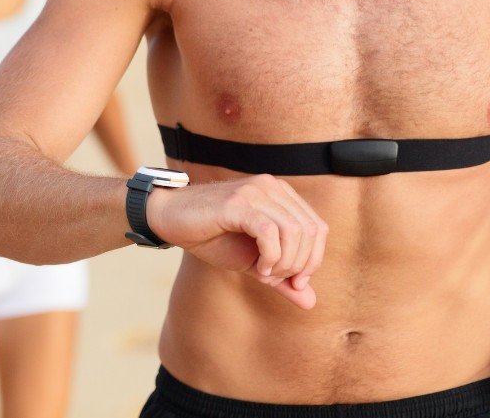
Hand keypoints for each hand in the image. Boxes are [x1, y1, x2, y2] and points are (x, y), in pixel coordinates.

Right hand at [148, 174, 327, 309]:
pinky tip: (257, 268)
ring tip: (265, 273)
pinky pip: (269, 232)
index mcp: (280, 195)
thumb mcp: (253, 262)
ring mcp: (255, 192)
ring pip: (293, 231)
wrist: (171, 219)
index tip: (296, 282)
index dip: (314, 259)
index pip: (318, 227)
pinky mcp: (238, 203)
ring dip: (285, 262)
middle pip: (311, 230)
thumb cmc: (211, 237)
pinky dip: (270, 257)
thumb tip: (311, 302)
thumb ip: (282, 279)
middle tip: (278, 279)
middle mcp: (271, 187)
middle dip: (300, 264)